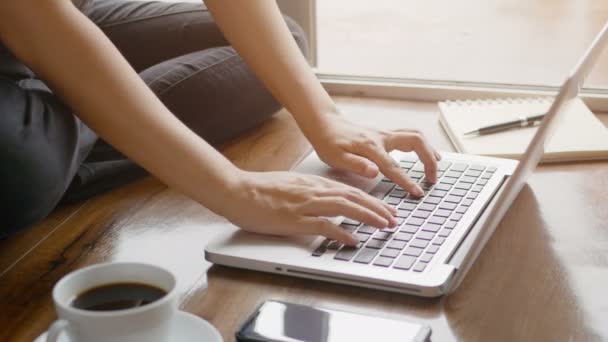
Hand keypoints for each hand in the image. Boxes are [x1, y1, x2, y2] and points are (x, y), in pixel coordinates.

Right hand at [223, 170, 398, 245]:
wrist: (237, 190)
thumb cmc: (260, 190)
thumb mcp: (291, 184)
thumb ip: (310, 192)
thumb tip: (326, 201)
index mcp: (313, 183)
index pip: (349, 190)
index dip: (370, 200)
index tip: (385, 209)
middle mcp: (313, 191)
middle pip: (353, 197)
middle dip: (377, 208)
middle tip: (394, 219)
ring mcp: (304, 205)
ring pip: (345, 207)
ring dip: (367, 216)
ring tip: (384, 225)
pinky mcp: (294, 219)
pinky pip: (323, 226)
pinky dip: (340, 232)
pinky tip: (352, 240)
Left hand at [307, 115, 440, 196]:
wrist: (325, 125)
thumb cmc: (329, 143)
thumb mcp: (336, 157)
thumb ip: (356, 165)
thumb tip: (374, 172)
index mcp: (371, 147)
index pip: (393, 166)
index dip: (407, 180)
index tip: (418, 192)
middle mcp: (382, 137)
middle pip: (416, 142)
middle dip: (429, 160)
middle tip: (433, 179)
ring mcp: (386, 134)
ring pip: (416, 136)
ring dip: (429, 150)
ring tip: (436, 166)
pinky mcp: (386, 134)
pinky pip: (410, 136)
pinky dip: (422, 146)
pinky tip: (426, 154)